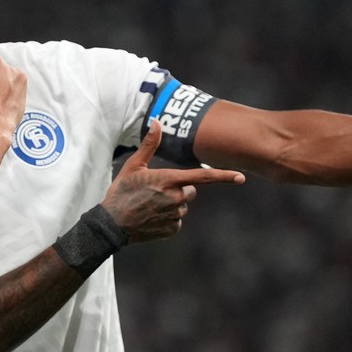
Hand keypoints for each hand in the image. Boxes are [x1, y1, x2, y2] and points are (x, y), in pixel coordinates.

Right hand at [102, 120, 245, 242]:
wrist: (111, 224)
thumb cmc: (121, 192)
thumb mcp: (134, 166)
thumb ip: (150, 144)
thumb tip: (158, 121)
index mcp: (169, 180)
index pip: (203, 177)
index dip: (224, 176)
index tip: (241, 177)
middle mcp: (176, 198)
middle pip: (190, 191)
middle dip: (179, 189)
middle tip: (155, 192)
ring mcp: (174, 216)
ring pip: (182, 206)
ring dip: (171, 205)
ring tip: (149, 206)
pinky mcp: (171, 229)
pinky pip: (176, 221)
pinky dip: (167, 219)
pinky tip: (150, 217)